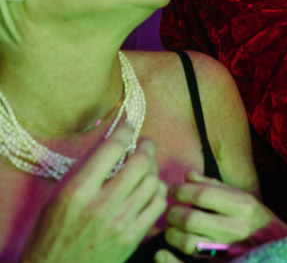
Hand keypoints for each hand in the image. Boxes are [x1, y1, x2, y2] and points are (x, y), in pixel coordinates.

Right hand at [19, 128, 166, 262]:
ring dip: (152, 170)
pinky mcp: (132, 238)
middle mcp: (101, 206)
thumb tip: (112, 140)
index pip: (111, 149)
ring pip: (154, 183)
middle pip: (140, 164)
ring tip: (145, 168)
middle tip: (145, 144)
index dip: (125, 131)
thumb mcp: (58, 195)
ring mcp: (120, 223)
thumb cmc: (51, 232)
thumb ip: (85, 168)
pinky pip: (158, 205)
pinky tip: (149, 190)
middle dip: (146, 148)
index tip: (129, 124)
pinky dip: (157, 193)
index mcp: (77, 192)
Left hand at [160, 170, 286, 257]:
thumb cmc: (257, 221)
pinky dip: (169, 260)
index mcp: (244, 206)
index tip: (173, 191)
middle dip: (173, 213)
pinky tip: (162, 253)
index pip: (203, 194)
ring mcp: (229, 251)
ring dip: (171, 235)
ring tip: (171, 230)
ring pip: (187, 243)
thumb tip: (188, 176)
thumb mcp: (243, 199)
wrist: (278, 248)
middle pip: (191, 219)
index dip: (181, 191)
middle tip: (171, 211)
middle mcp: (237, 229)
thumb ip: (215, 187)